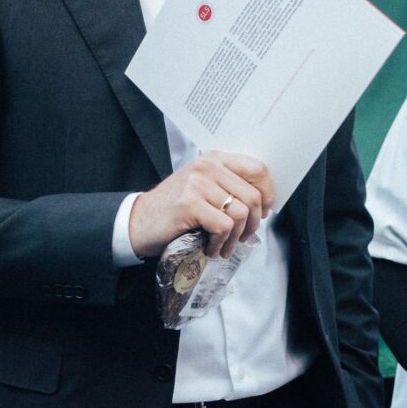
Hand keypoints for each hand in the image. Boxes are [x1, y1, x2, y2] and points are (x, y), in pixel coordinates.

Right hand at [128, 153, 276, 258]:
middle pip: (253, 196)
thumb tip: (265, 203)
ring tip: (223, 246)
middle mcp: (207, 166)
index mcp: (215, 159)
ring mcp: (197, 183)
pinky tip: (210, 248)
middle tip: (243, 237)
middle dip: (254, 224)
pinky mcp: (189, 203)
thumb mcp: (204, 188)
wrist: (139, 222)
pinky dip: (220, 243)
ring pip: (240, 213)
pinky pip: (223, 226)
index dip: (268, 193)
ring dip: (236, 238)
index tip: (264, 212)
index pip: (258, 168)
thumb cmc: (175, 209)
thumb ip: (230, 187)